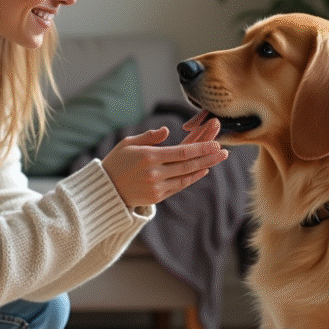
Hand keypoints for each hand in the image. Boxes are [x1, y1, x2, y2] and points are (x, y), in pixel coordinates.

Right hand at [101, 114, 227, 208]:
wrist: (104, 190)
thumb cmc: (116, 162)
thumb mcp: (128, 143)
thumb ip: (149, 137)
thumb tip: (167, 130)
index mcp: (149, 157)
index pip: (182, 152)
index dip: (201, 148)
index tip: (215, 143)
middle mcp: (155, 173)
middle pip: (189, 165)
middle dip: (208, 157)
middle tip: (223, 151)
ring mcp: (157, 187)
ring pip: (186, 177)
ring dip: (204, 167)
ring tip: (217, 159)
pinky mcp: (157, 197)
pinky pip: (179, 186)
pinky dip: (192, 178)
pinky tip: (202, 170)